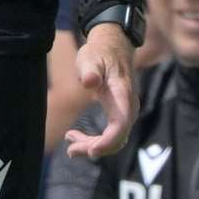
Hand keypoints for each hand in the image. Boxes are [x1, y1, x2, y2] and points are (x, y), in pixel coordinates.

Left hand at [64, 23, 138, 158]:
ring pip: (115, 141)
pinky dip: (96, 141)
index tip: (92, 151)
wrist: (113, 47)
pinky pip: (112, 135)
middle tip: (70, 150)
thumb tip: (90, 82)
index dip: (108, 142)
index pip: (120, 125)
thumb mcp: (90, 57)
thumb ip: (90, 69)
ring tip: (70, 147)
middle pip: (117, 139)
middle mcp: (128, 108)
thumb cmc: (100, 53)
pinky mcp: (120, 115)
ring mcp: (126, 113)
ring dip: (93, 147)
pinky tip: (76, 136)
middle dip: (94, 148)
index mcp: (122, 95)